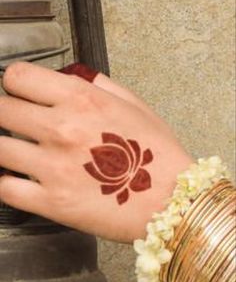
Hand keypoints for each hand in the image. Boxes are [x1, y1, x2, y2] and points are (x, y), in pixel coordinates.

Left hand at [0, 62, 192, 242]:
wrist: (172, 201)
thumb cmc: (157, 155)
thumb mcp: (135, 106)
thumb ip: (99, 86)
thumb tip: (71, 78)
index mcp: (82, 100)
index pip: (18, 77)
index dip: (14, 84)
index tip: (19, 92)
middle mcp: (62, 129)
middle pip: (0, 110)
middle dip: (4, 112)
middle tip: (15, 122)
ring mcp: (54, 168)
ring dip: (5, 148)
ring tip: (18, 152)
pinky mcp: (52, 203)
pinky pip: (6, 190)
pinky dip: (6, 183)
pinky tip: (18, 180)